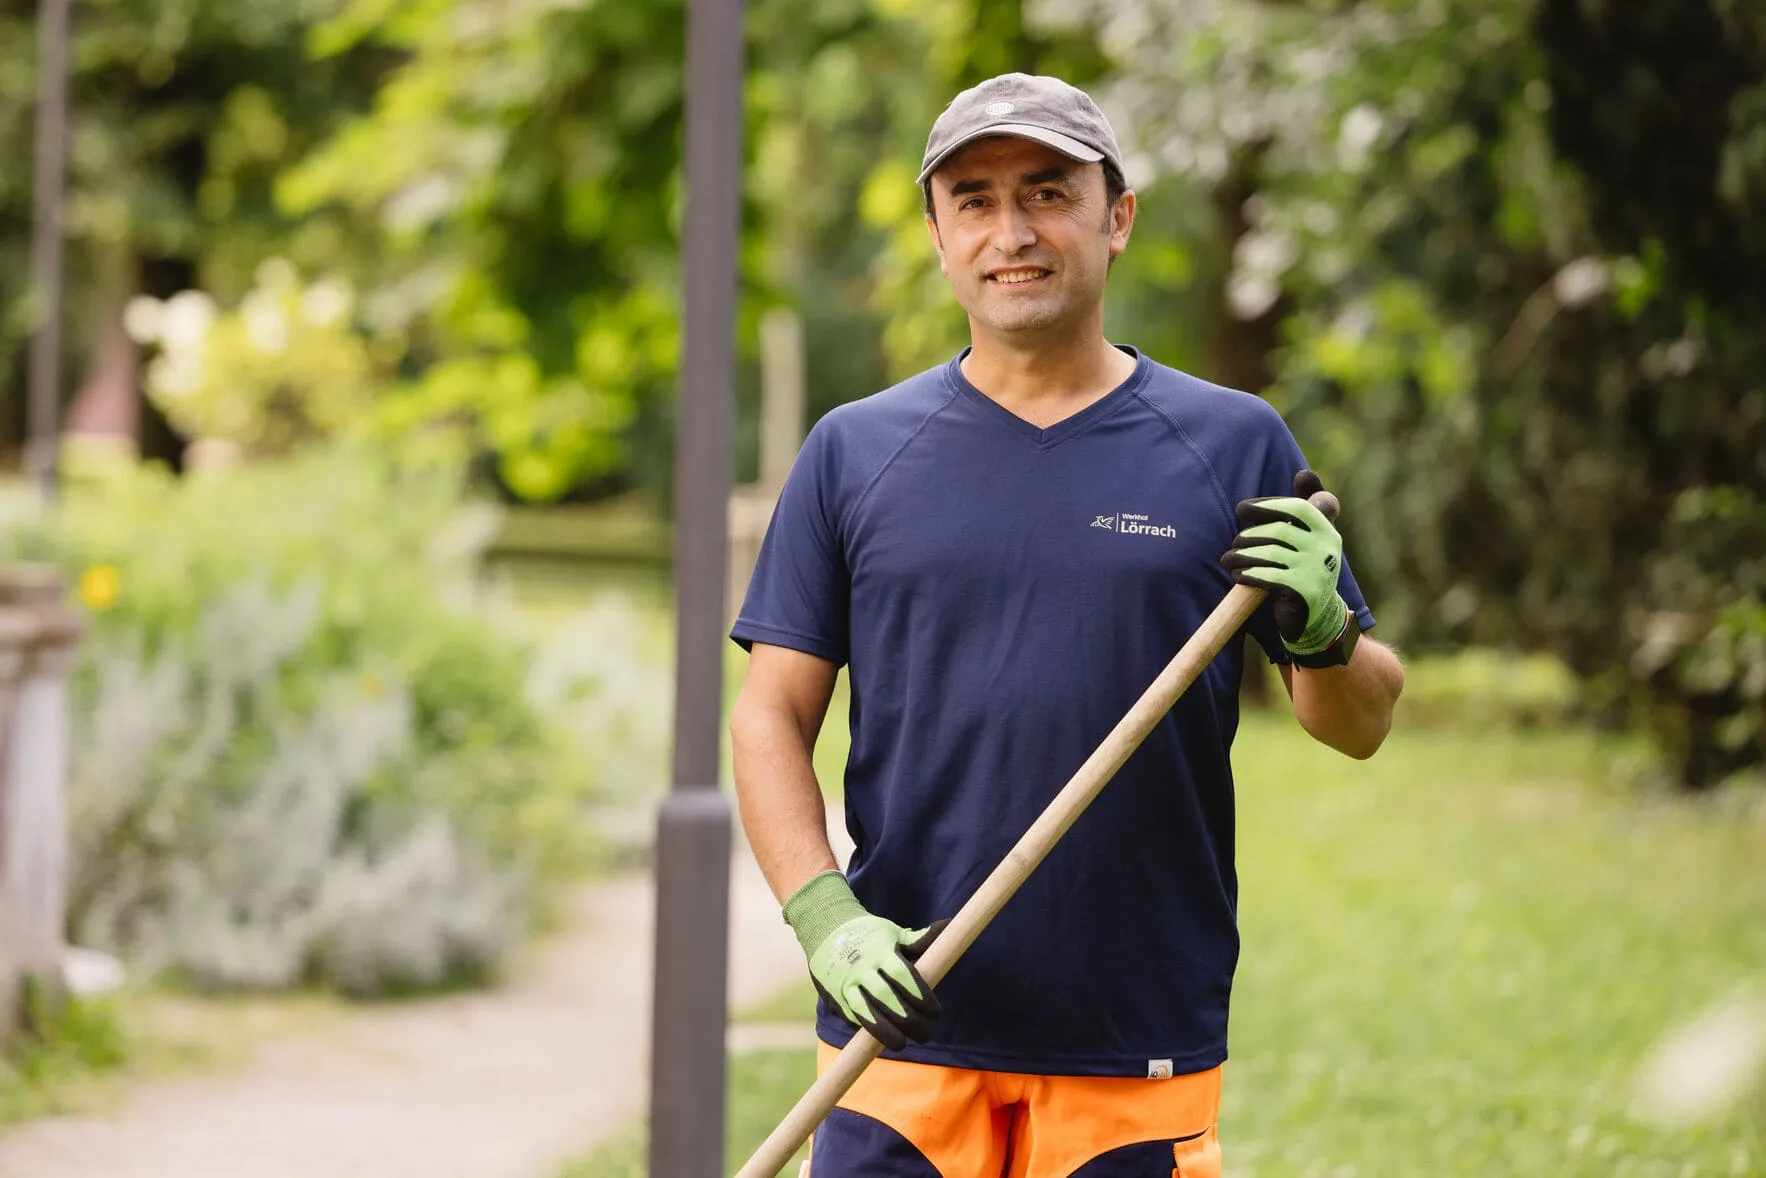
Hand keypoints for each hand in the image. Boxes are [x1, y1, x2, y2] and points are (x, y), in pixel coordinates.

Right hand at [783, 871, 942, 1051]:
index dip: (920, 995)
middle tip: (925, 1035)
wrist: (826, 929)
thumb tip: (948, 926)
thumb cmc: (870, 935)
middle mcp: (861, 967)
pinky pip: (851, 1017)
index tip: (935, 1012)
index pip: (903, 975)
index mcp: (880, 950)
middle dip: (907, 1020)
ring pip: (865, 1012)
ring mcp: (845, 983)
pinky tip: (881, 1037)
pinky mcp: (834, 996)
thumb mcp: (893, 933)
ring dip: (884, 1031)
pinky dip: (866, 1028)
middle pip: (886, 998)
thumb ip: (920, 939)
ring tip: (901, 1044)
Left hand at [1219, 469, 1351, 656]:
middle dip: (1248, 535)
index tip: (1241, 510)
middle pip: (1277, 531)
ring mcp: (1318, 570)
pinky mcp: (1305, 591)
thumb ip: (1308, 504)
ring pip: (1269, 554)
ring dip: (1241, 555)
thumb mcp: (1311, 536)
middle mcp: (1327, 547)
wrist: (1319, 616)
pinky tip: (1238, 574)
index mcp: (1327, 529)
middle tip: (1234, 543)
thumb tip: (1304, 472)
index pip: (1296, 507)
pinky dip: (1248, 573)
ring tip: (1227, 559)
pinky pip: (1268, 577)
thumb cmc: (1306, 567)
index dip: (1266, 505)